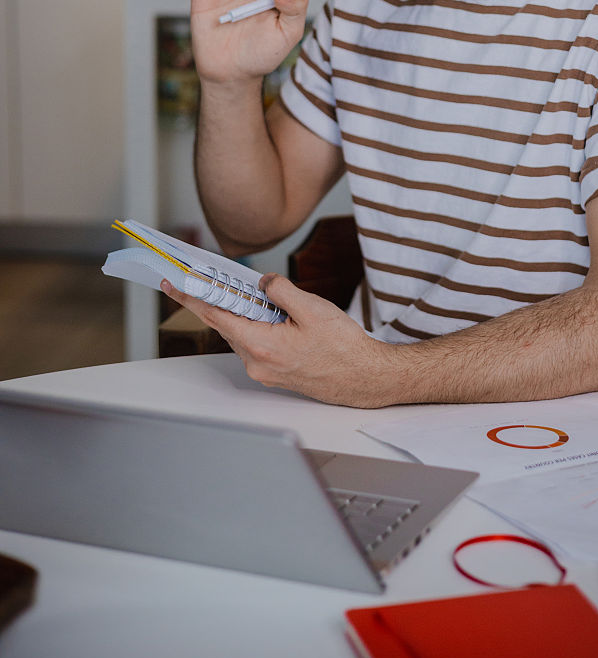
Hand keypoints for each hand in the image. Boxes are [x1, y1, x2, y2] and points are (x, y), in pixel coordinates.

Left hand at [161, 274, 394, 406]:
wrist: (364, 378)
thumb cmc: (343, 347)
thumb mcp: (312, 308)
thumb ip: (280, 290)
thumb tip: (261, 283)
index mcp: (261, 345)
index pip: (215, 315)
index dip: (191, 297)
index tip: (173, 284)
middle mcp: (256, 362)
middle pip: (225, 324)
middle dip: (215, 300)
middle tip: (202, 278)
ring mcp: (264, 370)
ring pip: (240, 334)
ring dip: (239, 313)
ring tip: (246, 292)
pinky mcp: (274, 372)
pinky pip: (254, 343)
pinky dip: (253, 325)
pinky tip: (267, 313)